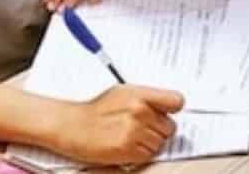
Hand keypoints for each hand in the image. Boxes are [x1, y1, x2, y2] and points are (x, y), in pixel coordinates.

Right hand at [54, 86, 184, 165]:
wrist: (72, 126)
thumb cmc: (96, 110)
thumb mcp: (123, 93)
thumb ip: (147, 98)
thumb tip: (168, 107)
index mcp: (140, 94)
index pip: (176, 101)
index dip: (172, 111)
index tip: (166, 114)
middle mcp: (139, 110)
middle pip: (170, 127)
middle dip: (158, 131)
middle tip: (142, 130)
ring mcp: (133, 130)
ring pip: (160, 144)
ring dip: (149, 144)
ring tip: (131, 138)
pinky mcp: (126, 149)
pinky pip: (147, 156)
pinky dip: (140, 155)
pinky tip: (127, 147)